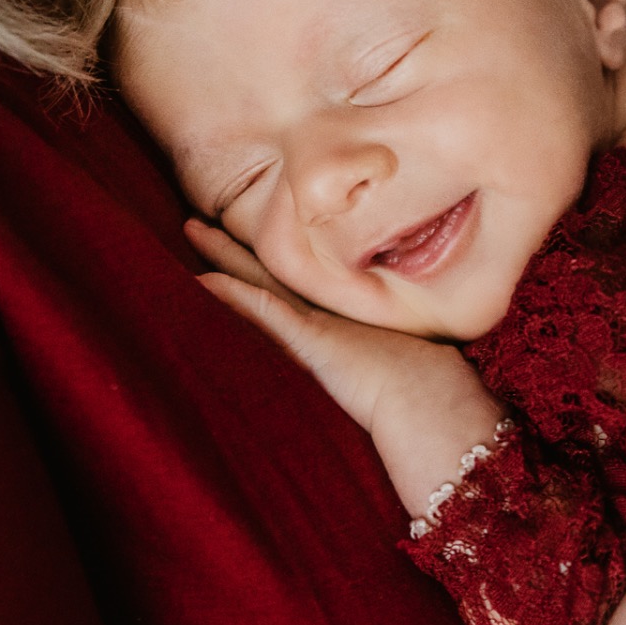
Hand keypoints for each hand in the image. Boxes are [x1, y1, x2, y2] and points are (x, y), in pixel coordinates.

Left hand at [186, 220, 504, 517]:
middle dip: (233, 245)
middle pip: (268, 268)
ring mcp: (319, 321)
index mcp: (341, 315)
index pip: (292, 281)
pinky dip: (235, 295)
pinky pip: (265, 311)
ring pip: (260, 279)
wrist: (432, 404)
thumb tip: (362, 362)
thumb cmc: (422, 394)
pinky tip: (204, 281)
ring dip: (224, 255)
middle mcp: (328, 309)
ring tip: (192, 228)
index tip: (234, 239)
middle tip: (195, 221)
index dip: (261, 259)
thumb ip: (365, 359)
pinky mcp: (313, 341)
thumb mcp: (386, 368)